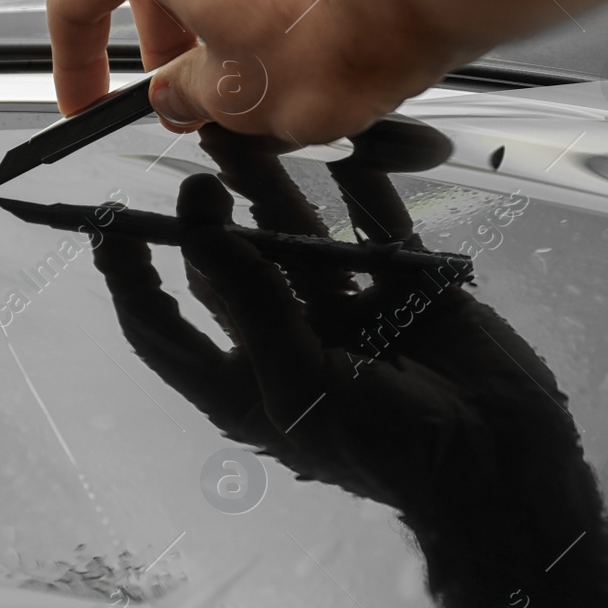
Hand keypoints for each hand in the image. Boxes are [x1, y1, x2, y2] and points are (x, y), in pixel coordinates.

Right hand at [46, 0, 471, 145]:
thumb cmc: (339, 27)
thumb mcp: (233, 101)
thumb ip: (185, 96)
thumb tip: (178, 95)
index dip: (75, 65)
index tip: (91, 100)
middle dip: (162, 39)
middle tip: (188, 93)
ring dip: (218, 2)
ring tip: (256, 62)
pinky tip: (302, 19)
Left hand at [88, 126, 578, 542]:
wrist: (499, 466)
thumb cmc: (386, 446)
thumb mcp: (301, 384)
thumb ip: (253, 306)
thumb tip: (201, 236)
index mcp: (244, 382)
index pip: (162, 329)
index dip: (129, 282)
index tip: (107, 229)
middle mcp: (284, 344)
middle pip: (228, 271)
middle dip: (205, 222)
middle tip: (197, 175)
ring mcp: (344, 315)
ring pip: (294, 239)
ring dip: (268, 193)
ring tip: (240, 142)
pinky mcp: (402, 291)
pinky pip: (375, 228)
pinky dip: (361, 190)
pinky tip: (347, 151)